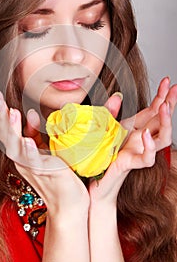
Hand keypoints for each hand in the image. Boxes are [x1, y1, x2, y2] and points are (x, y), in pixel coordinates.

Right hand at [0, 88, 88, 216]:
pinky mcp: (44, 174)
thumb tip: (30, 114)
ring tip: (11, 112)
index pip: (5, 129)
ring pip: (15, 147)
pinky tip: (27, 141)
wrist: (68, 203)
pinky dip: (29, 151)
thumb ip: (35, 134)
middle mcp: (21, 159)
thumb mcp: (43, 150)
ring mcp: (31, 167)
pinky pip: (34, 162)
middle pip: (4, 135)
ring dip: (12, 129)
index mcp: (20, 151)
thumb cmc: (58, 175)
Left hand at [89, 77, 176, 204]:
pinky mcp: (131, 163)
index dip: (161, 96)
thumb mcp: (104, 128)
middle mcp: (140, 139)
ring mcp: (138, 151)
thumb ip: (110, 112)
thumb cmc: (101, 155)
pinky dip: (149, 147)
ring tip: (164, 107)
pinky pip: (147, 158)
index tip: (166, 80)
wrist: (94, 181)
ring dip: (165, 122)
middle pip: (161, 121)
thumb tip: (117, 96)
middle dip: (169, 104)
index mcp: (135, 128)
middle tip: (174, 89)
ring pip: (162, 139)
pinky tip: (147, 135)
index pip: (153, 110)